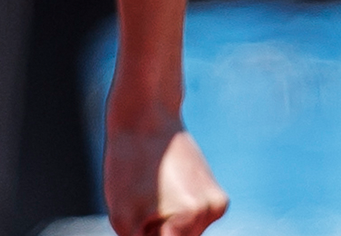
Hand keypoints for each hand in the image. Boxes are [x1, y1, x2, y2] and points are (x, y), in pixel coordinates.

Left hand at [105, 119, 227, 235]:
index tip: (144, 221)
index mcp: (189, 220)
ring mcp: (217, 204)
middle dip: (158, 233)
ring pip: (187, 234)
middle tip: (142, 205)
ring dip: (167, 224)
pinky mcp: (218, 196)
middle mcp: (211, 213)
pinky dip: (177, 212)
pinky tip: (163, 187)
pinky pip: (193, 219)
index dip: (152, 235)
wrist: (146, 116)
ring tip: (150, 192)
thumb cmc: (129, 164)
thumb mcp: (122, 215)